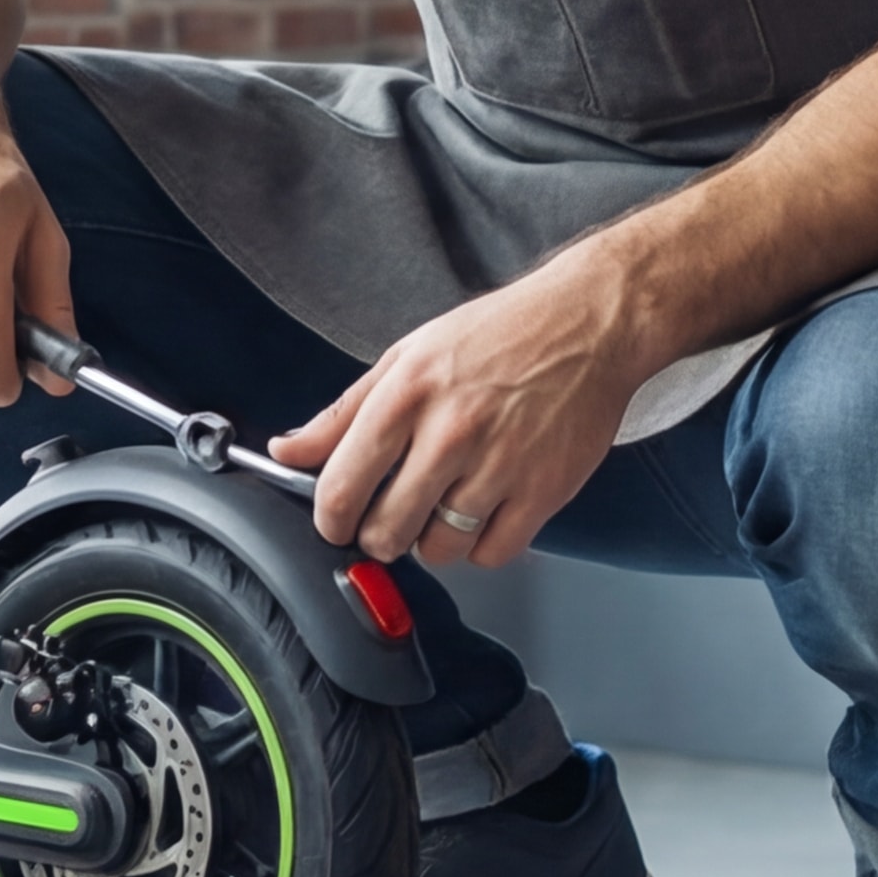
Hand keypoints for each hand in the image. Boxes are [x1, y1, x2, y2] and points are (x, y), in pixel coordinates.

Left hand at [268, 266, 645, 566]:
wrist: (590, 323)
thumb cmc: (499, 334)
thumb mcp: (408, 356)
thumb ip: (344, 411)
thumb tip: (287, 450)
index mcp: (408, 394)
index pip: (343, 485)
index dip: (328, 518)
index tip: (334, 522)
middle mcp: (452, 432)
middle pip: (386, 531)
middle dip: (378, 535)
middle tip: (390, 516)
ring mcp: (501, 465)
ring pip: (438, 549)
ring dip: (431, 541)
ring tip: (442, 507)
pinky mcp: (544, 490)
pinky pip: (492, 553)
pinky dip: (480, 545)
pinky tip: (482, 512)